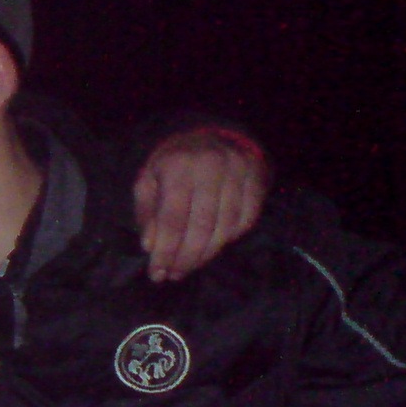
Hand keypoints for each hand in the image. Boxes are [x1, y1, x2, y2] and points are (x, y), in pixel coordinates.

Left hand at [132, 128, 267, 282]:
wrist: (210, 132)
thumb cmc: (172, 162)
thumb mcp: (148, 180)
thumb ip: (147, 212)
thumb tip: (151, 246)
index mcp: (178, 166)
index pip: (172, 219)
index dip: (165, 251)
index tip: (157, 273)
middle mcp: (211, 167)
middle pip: (200, 226)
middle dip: (186, 258)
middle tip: (174, 275)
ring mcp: (239, 172)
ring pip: (225, 226)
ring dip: (207, 254)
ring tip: (190, 267)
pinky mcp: (258, 178)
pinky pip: (246, 219)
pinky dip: (230, 238)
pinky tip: (214, 247)